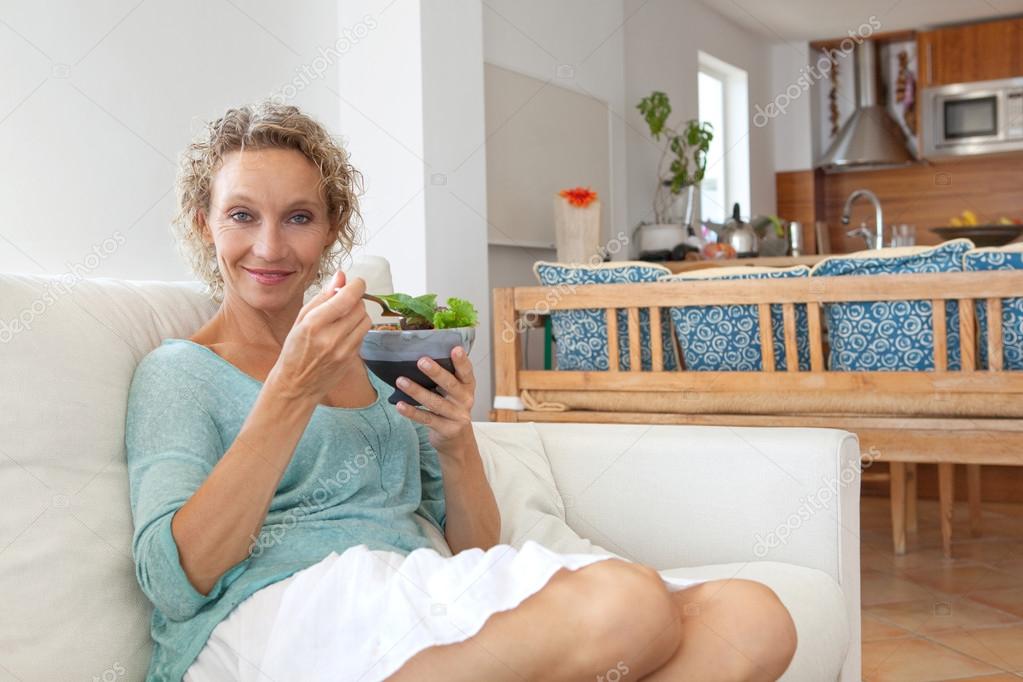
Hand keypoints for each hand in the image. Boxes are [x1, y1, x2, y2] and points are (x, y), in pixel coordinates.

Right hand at [268, 271, 371, 402]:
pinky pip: (363, 335)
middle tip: (344, 302)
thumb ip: (322, 296)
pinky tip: (343, 333)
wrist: (296, 385)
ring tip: (344, 318)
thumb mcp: (301, 319)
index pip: (347, 297)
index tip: (357, 283)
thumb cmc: (294, 350)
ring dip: (359, 314)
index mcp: (314, 323)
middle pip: (359, 307)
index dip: (357, 286)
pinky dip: (357, 329)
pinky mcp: (352, 359)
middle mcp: (331, 337)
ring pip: (366, 321)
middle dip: (355, 300)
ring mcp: (344, 350)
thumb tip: (341, 276)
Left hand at [395, 346, 475, 455]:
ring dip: (417, 391)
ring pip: (435, 402)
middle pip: (450, 385)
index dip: (462, 361)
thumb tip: (421, 356)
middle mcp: (465, 400)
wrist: (458, 441)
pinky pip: (427, 419)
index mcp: (468, 386)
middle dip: (436, 372)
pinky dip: (412, 412)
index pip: (466, 371)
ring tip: (401, 381)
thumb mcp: (455, 393)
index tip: (455, 348)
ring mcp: (457, 416)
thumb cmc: (451, 409)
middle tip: (421, 361)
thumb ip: (446, 377)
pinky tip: (400, 406)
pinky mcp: (447, 430)